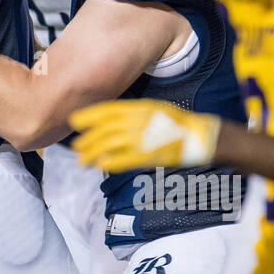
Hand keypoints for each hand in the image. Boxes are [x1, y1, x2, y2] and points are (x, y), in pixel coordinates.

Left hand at [71, 99, 220, 172]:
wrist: (199, 135)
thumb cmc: (174, 122)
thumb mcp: (151, 108)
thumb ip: (130, 113)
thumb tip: (106, 121)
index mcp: (140, 107)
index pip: (107, 110)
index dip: (88, 116)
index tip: (74, 122)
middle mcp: (140, 120)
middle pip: (105, 130)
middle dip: (87, 140)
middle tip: (77, 147)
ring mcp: (145, 138)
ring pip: (110, 145)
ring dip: (93, 153)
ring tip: (83, 161)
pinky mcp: (150, 155)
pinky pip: (125, 159)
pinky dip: (111, 163)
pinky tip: (101, 166)